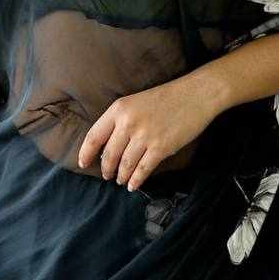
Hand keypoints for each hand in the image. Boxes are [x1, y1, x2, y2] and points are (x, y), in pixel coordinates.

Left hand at [77, 76, 216, 191]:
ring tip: (121, 180)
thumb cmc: (165, 98)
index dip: (86, 153)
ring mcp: (144, 137)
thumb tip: (107, 147)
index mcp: (119, 109)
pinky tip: (133, 184)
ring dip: (121, 176)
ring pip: (125, 165)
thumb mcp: (136, 102)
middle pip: (109, 155)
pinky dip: (136, 180)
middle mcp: (128, 123)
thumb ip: (121, 121)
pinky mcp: (160, 148)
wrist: (195, 94)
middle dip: (106, 169)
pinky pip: (142, 170)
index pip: (94, 136)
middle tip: (107, 176)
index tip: (83, 164)